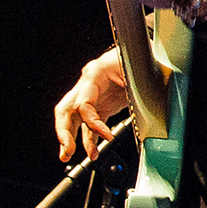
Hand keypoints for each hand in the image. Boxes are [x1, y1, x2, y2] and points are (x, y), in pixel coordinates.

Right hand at [53, 46, 128, 161]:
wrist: (143, 53)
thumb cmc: (137, 55)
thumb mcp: (135, 66)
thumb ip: (133, 82)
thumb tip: (139, 97)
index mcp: (94, 73)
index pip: (83, 103)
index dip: (92, 122)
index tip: (107, 136)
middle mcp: (88, 86)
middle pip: (66, 110)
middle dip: (64, 131)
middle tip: (67, 149)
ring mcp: (93, 97)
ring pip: (74, 120)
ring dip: (70, 139)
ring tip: (68, 155)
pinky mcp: (101, 106)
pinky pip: (90, 125)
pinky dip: (89, 139)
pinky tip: (92, 152)